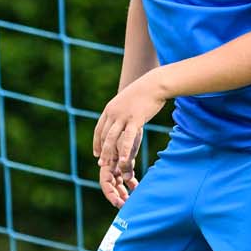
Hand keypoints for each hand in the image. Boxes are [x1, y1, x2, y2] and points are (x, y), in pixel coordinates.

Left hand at [92, 76, 166, 205]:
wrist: (155, 84)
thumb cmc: (144, 92)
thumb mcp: (127, 100)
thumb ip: (122, 110)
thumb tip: (121, 116)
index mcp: (110, 108)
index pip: (99, 129)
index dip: (96, 142)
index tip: (96, 153)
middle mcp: (113, 113)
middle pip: (104, 135)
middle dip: (102, 151)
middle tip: (101, 163)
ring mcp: (123, 116)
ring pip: (112, 138)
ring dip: (108, 153)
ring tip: (108, 165)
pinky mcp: (135, 120)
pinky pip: (127, 138)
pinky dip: (123, 151)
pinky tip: (123, 160)